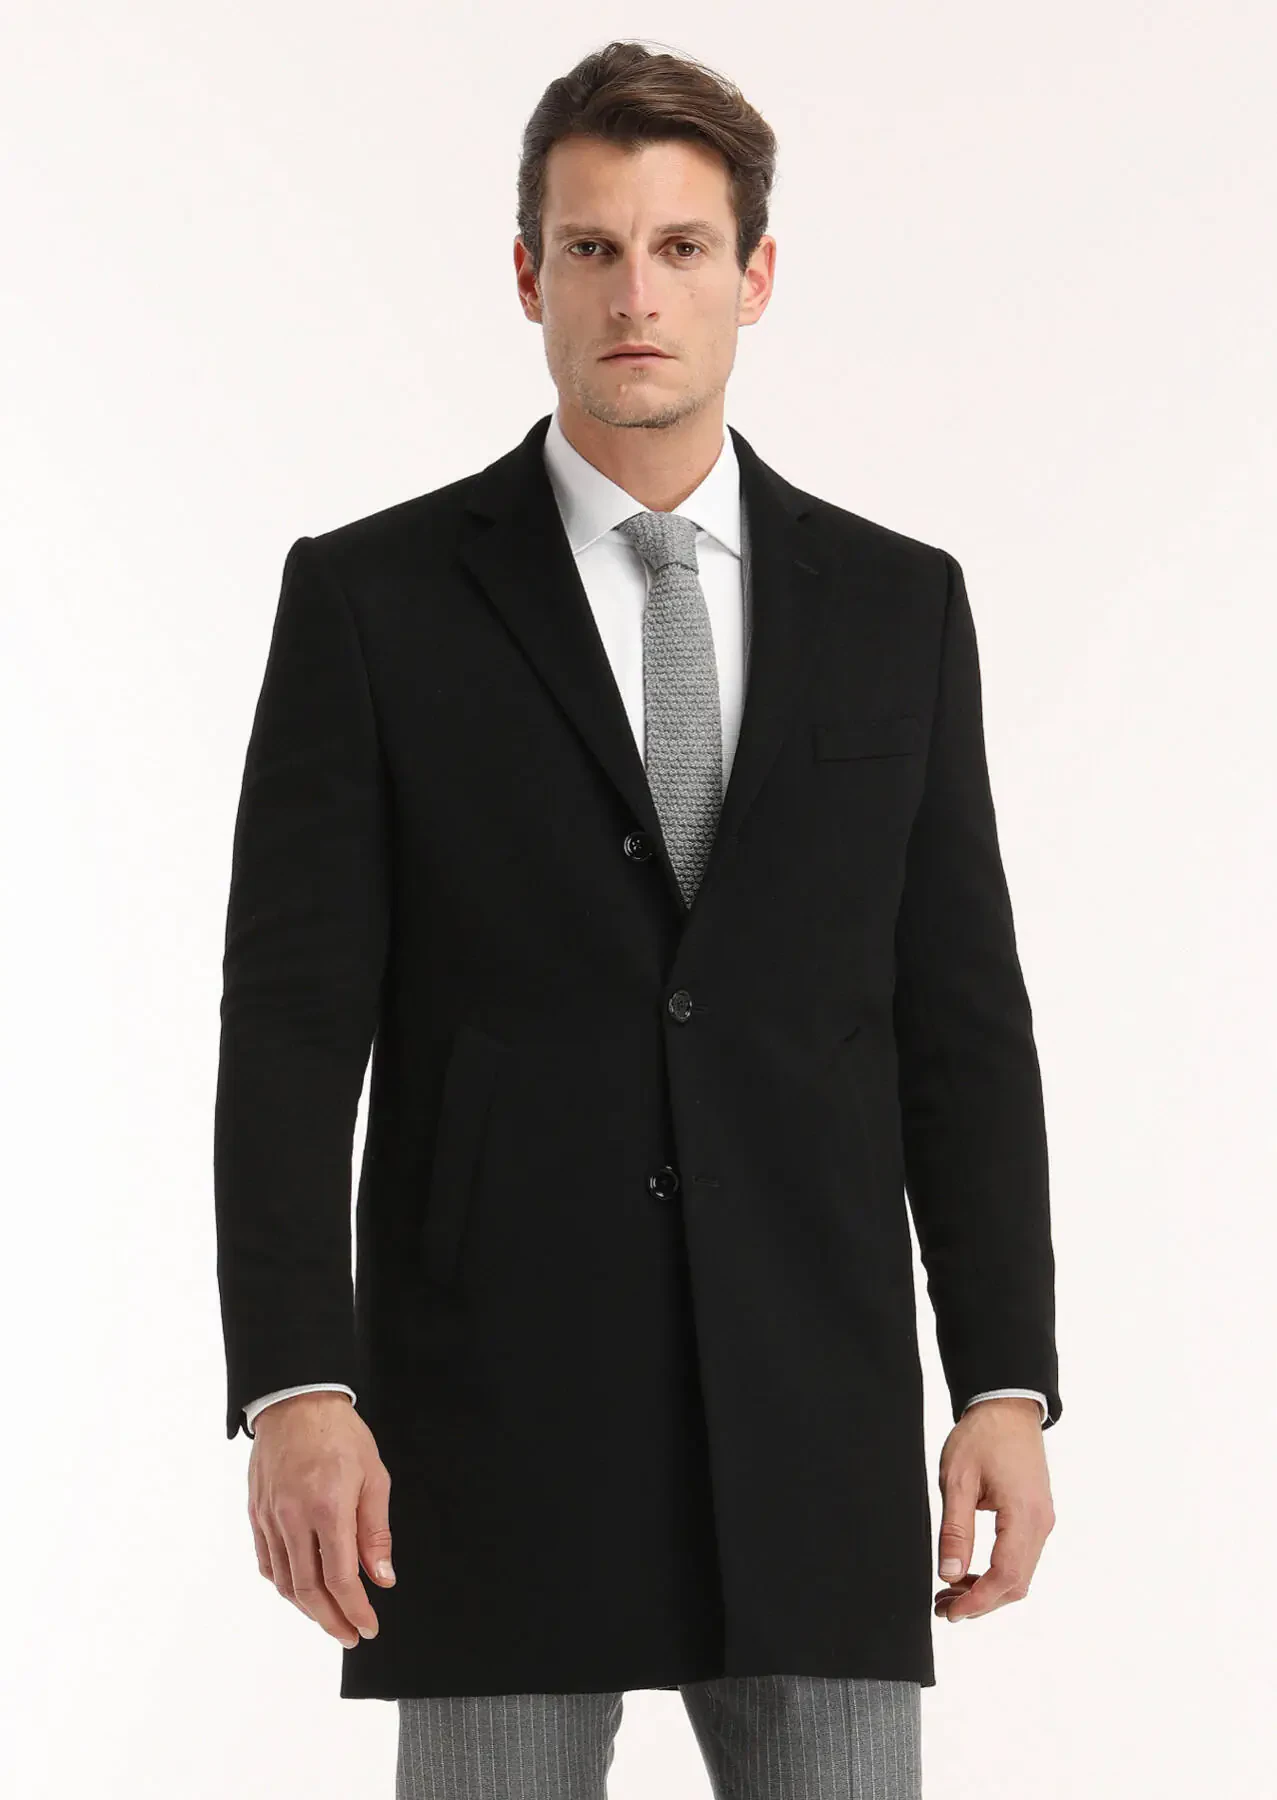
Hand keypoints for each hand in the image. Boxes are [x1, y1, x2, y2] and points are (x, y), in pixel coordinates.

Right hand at [247, 1391, 395, 1648]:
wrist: (296, 1400)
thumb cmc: (340, 1433)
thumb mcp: (373, 1476)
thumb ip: (376, 1532)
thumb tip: (382, 1578)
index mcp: (327, 1508)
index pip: (339, 1578)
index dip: (355, 1609)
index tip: (368, 1627)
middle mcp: (293, 1518)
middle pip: (308, 1590)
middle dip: (331, 1620)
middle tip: (350, 1635)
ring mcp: (270, 1517)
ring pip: (284, 1582)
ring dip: (307, 1608)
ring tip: (329, 1617)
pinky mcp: (256, 1513)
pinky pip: (267, 1561)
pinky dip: (284, 1584)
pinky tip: (301, 1588)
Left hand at [934, 1396, 1054, 1623]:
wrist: (1007, 1407)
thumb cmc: (982, 1436)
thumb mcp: (957, 1480)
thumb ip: (955, 1530)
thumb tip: (949, 1574)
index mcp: (1024, 1515)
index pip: (1005, 1576)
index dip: (977, 1601)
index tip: (950, 1612)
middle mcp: (1040, 1523)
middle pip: (1016, 1583)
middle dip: (980, 1602)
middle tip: (943, 1608)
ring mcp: (1042, 1521)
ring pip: (1020, 1574)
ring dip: (987, 1590)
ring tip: (949, 1593)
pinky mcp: (1036, 1516)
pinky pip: (1021, 1557)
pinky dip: (996, 1572)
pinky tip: (968, 1572)